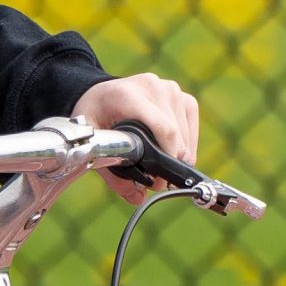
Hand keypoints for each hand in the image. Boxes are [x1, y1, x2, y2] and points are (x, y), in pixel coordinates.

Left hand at [76, 72, 201, 203]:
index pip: (164, 129)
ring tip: (158, 164)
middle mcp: (153, 87)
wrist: (98, 94)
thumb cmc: (94, 117)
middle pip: (176, 135)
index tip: (160, 181)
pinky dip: (185, 143)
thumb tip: (137, 198)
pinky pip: (191, 125)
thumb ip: (113, 174)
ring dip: (177, 154)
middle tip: (156, 181)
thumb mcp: (94, 143)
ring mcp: (169, 89)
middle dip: (170, 162)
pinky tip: (170, 150)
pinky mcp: (181, 95)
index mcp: (128, 96)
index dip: (167, 158)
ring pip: (185, 134)